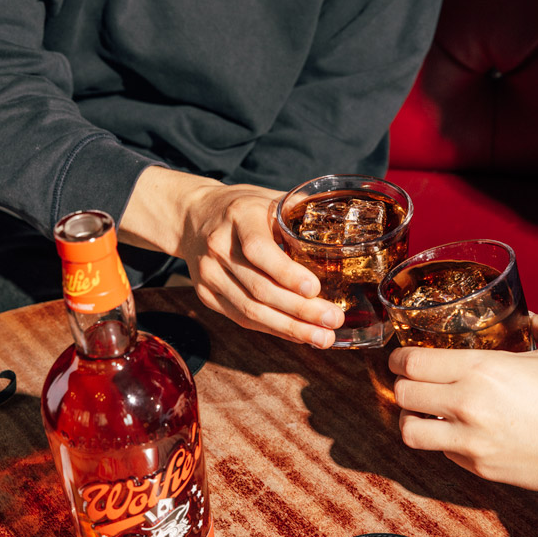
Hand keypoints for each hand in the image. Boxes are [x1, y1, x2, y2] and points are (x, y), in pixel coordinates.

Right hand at [118, 166, 342, 346]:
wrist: (194, 216)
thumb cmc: (243, 209)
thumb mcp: (270, 200)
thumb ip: (300, 217)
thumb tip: (343, 241)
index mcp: (239, 217)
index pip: (258, 250)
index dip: (287, 273)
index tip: (315, 288)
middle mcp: (219, 247)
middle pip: (259, 288)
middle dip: (300, 310)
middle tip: (333, 319)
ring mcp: (209, 274)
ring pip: (250, 311)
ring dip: (290, 328)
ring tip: (323, 337)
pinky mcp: (206, 295)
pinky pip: (242, 319)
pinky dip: (274, 329)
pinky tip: (299, 334)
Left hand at [388, 313, 537, 498]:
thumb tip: (536, 317)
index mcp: (482, 369)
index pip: (413, 363)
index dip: (400, 358)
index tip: (401, 358)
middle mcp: (467, 404)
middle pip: (403, 395)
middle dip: (403, 386)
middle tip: (410, 382)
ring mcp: (471, 440)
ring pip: (410, 432)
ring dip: (412, 419)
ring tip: (423, 413)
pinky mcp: (480, 467)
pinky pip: (442, 452)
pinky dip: (442, 441)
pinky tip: (458, 432)